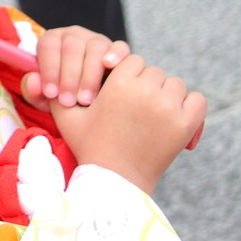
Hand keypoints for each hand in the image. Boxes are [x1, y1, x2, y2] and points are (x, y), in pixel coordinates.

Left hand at [20, 25, 129, 107]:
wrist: (86, 101)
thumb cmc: (61, 94)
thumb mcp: (43, 97)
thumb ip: (33, 90)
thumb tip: (34, 81)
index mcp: (52, 40)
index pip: (48, 46)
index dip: (48, 69)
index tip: (51, 94)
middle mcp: (74, 35)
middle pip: (72, 47)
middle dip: (69, 77)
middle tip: (68, 102)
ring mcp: (96, 40)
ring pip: (95, 49)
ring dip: (89, 76)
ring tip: (85, 100)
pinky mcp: (116, 49)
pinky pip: (119, 47)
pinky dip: (115, 55)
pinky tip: (110, 68)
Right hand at [48, 54, 206, 194]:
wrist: (114, 181)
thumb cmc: (89, 146)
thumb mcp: (67, 115)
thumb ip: (58, 90)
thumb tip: (43, 73)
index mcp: (120, 83)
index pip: (131, 60)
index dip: (125, 73)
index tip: (120, 90)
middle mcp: (147, 91)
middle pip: (153, 71)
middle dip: (144, 84)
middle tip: (134, 105)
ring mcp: (169, 108)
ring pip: (174, 83)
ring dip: (165, 93)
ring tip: (151, 112)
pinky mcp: (185, 125)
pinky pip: (197, 100)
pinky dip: (188, 105)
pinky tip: (174, 115)